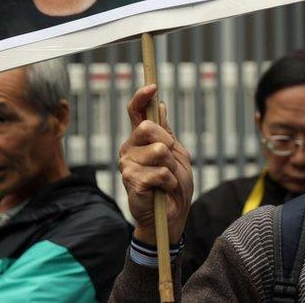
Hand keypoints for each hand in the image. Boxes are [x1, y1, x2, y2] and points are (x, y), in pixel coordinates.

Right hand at [119, 85, 193, 244]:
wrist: (172, 217)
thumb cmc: (175, 186)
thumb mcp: (177, 155)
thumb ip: (166, 132)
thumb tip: (160, 104)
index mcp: (141, 140)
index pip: (135, 112)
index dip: (142, 97)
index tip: (153, 86)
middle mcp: (129, 149)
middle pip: (149, 127)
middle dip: (168, 144)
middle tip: (171, 163)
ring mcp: (127, 165)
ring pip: (159, 151)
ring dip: (171, 167)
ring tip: (167, 180)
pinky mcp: (131, 182)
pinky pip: (160, 172)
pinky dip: (169, 182)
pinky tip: (163, 191)